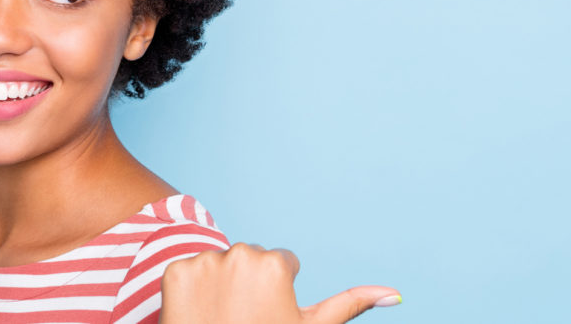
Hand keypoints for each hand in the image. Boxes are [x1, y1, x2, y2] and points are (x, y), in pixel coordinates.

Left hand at [160, 242, 401, 323]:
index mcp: (276, 263)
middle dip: (250, 283)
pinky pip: (189, 272)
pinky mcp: (174, 272)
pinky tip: (199, 314)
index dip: (279, 294)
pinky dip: (192, 291)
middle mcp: (240, 254)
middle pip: (251, 259)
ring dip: (221, 285)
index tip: (268, 316)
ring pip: (220, 264)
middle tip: (245, 319)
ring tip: (221, 317)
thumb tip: (396, 294)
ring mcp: (204, 262)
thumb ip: (350, 304)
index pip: (283, 264)